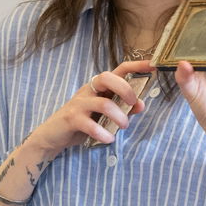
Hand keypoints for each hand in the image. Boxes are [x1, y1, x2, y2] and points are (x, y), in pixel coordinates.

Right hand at [26, 60, 152, 154]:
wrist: (52, 135)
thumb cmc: (82, 122)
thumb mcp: (104, 114)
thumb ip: (123, 108)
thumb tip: (141, 104)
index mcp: (99, 86)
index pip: (119, 69)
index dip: (136, 66)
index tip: (153, 66)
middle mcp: (89, 90)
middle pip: (108, 78)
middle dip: (126, 90)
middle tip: (133, 104)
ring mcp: (79, 103)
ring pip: (104, 103)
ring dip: (119, 117)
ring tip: (123, 127)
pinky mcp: (71, 119)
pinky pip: (91, 125)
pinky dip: (104, 133)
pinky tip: (109, 139)